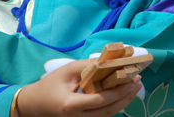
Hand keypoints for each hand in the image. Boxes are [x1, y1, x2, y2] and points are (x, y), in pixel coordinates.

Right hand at [17, 59, 141, 116]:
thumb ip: (87, 66)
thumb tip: (109, 61)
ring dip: (124, 101)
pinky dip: (115, 104)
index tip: (131, 79)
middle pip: (108, 111)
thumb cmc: (49, 85)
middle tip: (138, 81)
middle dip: (126, 96)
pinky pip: (103, 115)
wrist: (35, 105)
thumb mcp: (66, 71)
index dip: (118, 91)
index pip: (100, 100)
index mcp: (71, 105)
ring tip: (135, 86)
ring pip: (108, 115)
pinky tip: (123, 93)